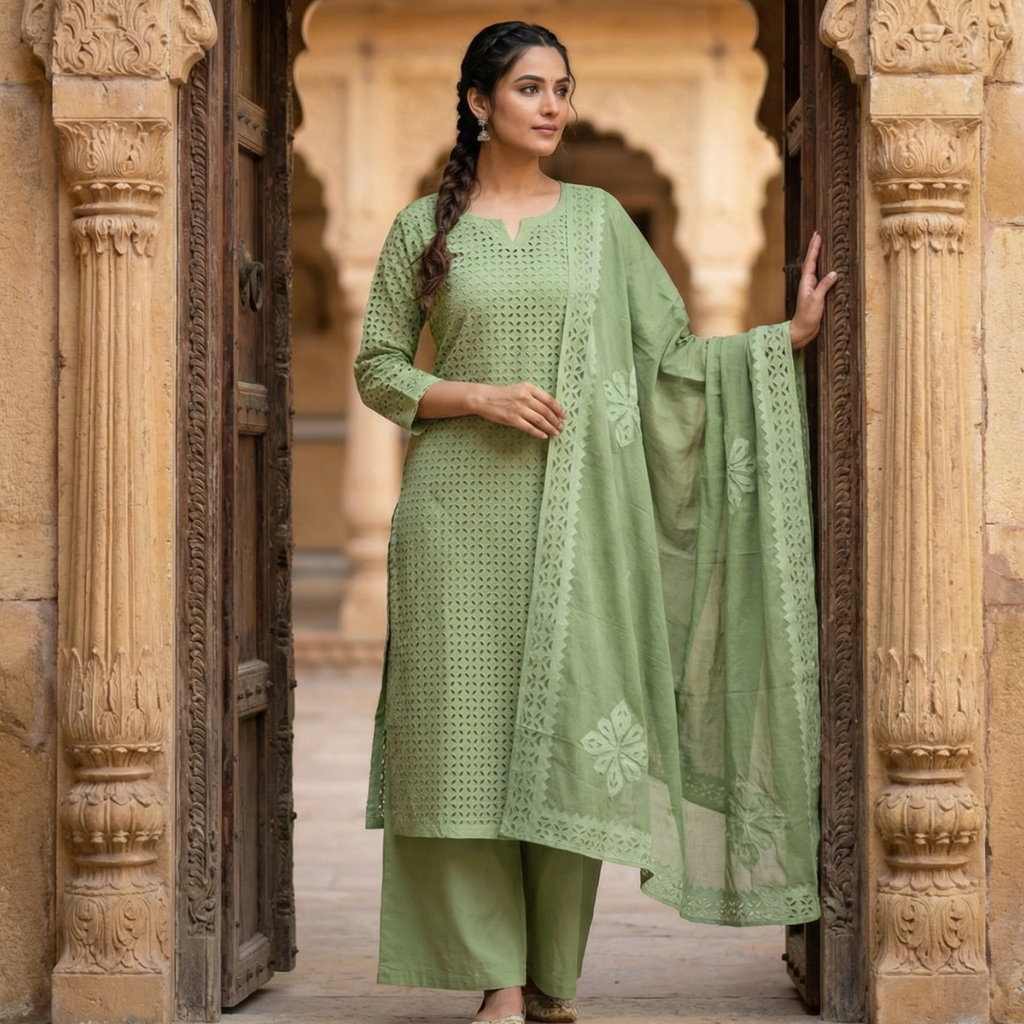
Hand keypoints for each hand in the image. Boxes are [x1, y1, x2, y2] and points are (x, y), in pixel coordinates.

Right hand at [473, 382, 565, 439]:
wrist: (485, 398)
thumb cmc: (503, 394)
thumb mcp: (520, 389)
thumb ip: (533, 395)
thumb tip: (549, 408)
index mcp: (528, 388)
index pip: (548, 399)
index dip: (558, 409)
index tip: (564, 416)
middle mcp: (525, 397)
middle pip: (546, 411)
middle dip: (556, 420)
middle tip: (561, 427)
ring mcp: (518, 408)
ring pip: (540, 420)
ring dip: (550, 427)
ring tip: (555, 432)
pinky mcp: (512, 419)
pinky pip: (529, 428)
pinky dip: (538, 433)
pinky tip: (543, 436)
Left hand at [790, 231, 837, 349]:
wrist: (803, 329)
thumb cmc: (807, 316)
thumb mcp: (816, 300)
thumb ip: (824, 286)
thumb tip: (834, 273)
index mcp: (806, 281)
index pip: (811, 260)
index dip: (814, 247)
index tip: (817, 235)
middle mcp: (808, 282)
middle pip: (812, 261)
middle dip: (815, 248)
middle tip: (818, 234)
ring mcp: (811, 287)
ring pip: (816, 268)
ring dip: (818, 256)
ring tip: (822, 245)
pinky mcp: (816, 293)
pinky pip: (821, 277)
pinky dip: (824, 268)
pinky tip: (828, 267)